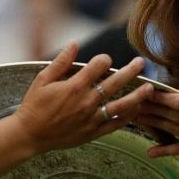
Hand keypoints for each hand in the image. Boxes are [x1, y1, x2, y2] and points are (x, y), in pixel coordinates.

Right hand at [12, 42, 152, 154]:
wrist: (29, 135)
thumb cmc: (34, 105)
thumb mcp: (42, 79)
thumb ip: (61, 61)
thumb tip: (74, 43)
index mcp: (75, 86)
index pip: (99, 65)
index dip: (104, 59)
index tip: (104, 60)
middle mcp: (87, 101)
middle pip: (116, 83)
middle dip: (131, 71)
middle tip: (141, 63)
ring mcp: (91, 118)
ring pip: (122, 106)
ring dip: (137, 96)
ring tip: (149, 88)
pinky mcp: (92, 132)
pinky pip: (114, 124)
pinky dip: (127, 118)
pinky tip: (135, 111)